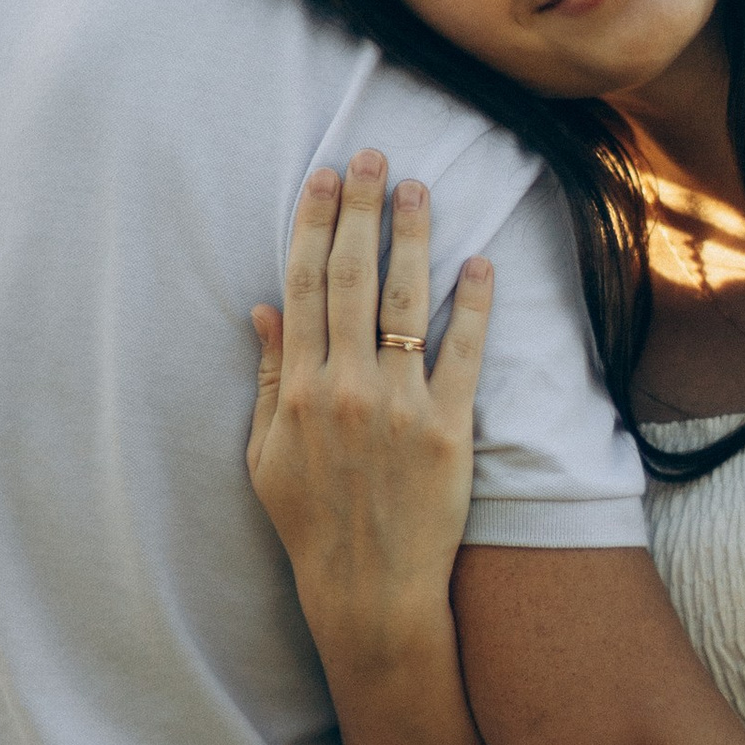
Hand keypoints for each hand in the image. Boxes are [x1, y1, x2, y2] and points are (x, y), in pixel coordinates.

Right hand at [248, 148, 494, 669]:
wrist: (366, 589)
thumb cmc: (311, 523)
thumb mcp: (266, 453)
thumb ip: (269, 377)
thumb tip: (263, 308)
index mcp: (298, 389)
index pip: (304, 285)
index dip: (313, 224)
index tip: (323, 177)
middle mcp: (345, 388)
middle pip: (352, 277)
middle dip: (361, 209)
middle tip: (373, 155)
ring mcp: (398, 406)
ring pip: (404, 302)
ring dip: (412, 237)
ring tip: (420, 188)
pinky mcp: (449, 430)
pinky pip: (463, 354)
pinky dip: (472, 306)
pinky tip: (481, 263)